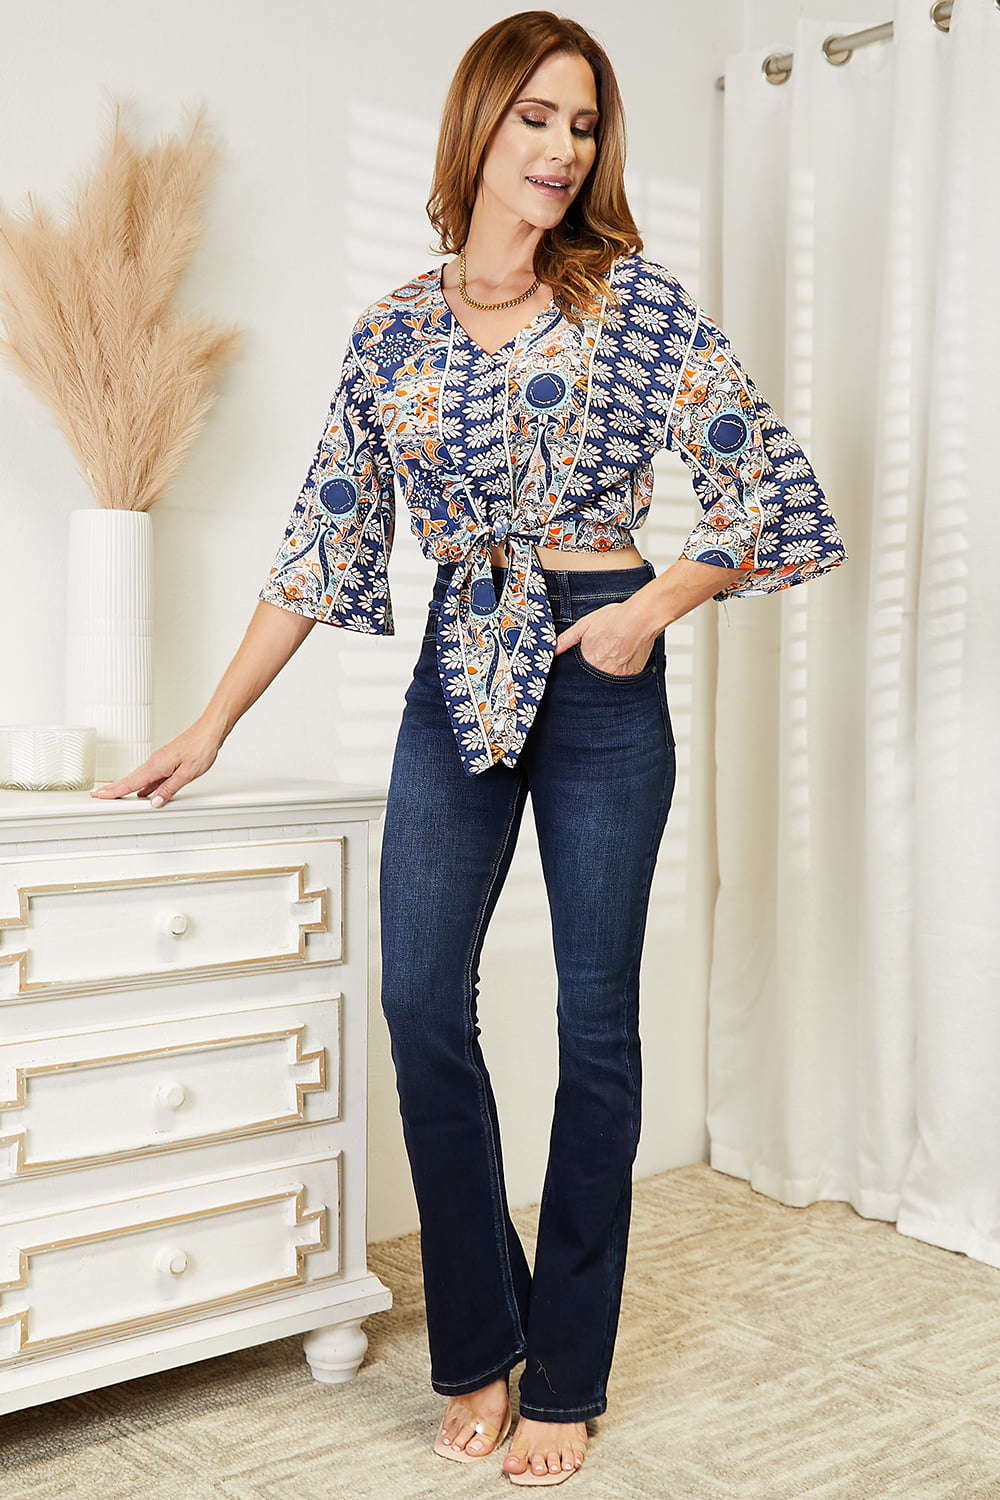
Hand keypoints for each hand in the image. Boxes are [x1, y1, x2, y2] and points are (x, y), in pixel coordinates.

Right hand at [90, 721, 222, 807]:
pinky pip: (151, 776)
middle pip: (130, 779)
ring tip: (115, 796)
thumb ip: (169, 788)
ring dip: (126, 787)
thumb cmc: (201, 747)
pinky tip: (144, 793)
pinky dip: (143, 785)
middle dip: (113, 788)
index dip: (114, 791)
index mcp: (157, 765)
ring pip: (140, 778)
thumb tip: (154, 802)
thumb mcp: (187, 773)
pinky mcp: (167, 762)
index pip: (131, 782)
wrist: (210, 731)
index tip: (99, 795)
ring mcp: (160, 761)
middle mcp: (155, 762)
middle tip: (97, 795)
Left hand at [552, 600, 657, 674]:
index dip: (582, 665)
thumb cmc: (615, 619)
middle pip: (593, 676)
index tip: (587, 659)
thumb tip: (553, 649)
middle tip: (604, 652)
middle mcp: (601, 672)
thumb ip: (566, 639)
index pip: (578, 673)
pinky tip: (624, 656)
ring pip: (608, 678)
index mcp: (587, 661)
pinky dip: (622, 670)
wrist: (641, 619)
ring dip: (609, 670)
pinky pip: (623, 678)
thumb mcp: (584, 625)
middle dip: (595, 668)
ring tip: (615, 652)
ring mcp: (617, 676)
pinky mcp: (632, 676)